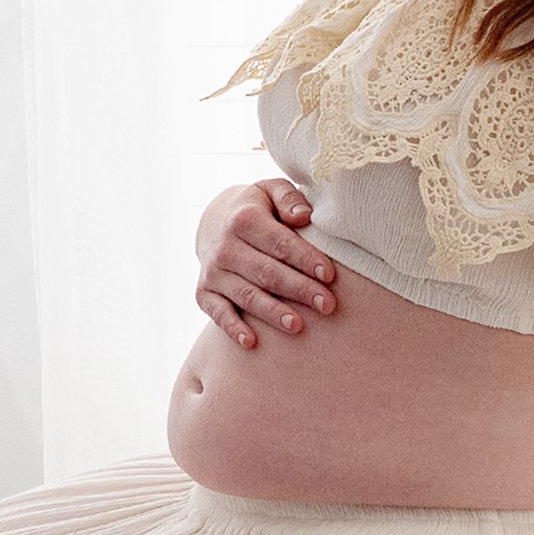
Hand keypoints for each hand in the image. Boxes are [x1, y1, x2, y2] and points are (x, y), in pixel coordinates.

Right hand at [195, 178, 339, 348]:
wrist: (214, 223)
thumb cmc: (258, 209)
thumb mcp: (271, 191)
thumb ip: (289, 198)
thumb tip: (304, 216)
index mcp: (244, 219)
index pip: (279, 243)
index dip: (305, 259)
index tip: (329, 274)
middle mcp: (225, 247)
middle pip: (267, 272)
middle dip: (298, 289)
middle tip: (327, 305)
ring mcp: (213, 272)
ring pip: (247, 295)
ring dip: (272, 312)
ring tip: (298, 326)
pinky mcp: (204, 293)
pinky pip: (218, 313)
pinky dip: (232, 328)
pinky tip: (251, 342)